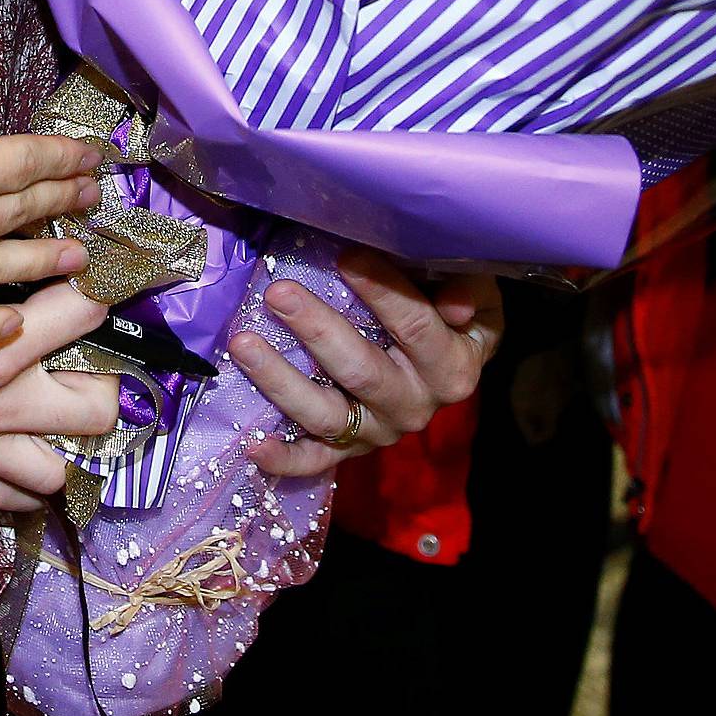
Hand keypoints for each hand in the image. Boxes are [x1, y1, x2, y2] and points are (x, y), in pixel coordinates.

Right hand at [0, 280, 119, 511]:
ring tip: (57, 415)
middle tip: (93, 354)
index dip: (100, 286)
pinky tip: (15, 457)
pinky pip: (1, 498)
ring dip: (63, 445)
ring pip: (57, 470)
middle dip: (106, 382)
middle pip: (95, 406)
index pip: (79, 310)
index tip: (102, 270)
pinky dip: (16, 485)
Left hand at [235, 248, 502, 478]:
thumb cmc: (449, 306)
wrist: (447, 360)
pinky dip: (284, 457)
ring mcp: (378, 432)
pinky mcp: (349, 448)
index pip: (417, 329)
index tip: (347, 256)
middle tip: (278, 292)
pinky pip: (316, 459)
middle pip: (362, 371)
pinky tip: (252, 444)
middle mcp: (415, 407)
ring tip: (242, 343)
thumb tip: (456, 303)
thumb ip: (467, 287)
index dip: (383, 292)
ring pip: (328, 415)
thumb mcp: (472, 289)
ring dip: (282, 381)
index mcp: (451, 367)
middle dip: (317, 329)